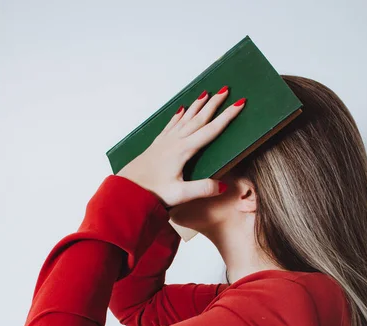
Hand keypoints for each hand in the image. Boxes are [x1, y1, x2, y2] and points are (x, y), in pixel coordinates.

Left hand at [117, 86, 245, 207]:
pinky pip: (171, 124)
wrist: (128, 189)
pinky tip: (181, 109)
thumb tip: (223, 186)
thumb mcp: (180, 194)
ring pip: (185, 118)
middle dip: (214, 103)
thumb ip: (202, 189)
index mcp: (184, 150)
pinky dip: (178, 115)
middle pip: (199, 118)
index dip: (227, 117)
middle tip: (225, 89)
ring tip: (206, 93)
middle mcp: (175, 141)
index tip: (239, 103)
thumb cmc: (152, 192)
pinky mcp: (157, 144)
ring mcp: (165, 141)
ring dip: (197, 105)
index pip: (211, 130)